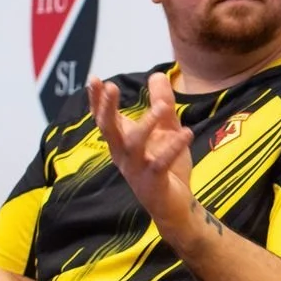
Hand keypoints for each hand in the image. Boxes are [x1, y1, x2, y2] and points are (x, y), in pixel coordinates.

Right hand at [88, 74, 196, 237]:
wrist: (176, 206)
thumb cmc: (167, 167)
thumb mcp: (166, 130)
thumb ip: (162, 104)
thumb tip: (158, 74)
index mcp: (123, 142)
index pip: (105, 118)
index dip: (97, 100)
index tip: (93, 78)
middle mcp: (124, 155)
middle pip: (109, 129)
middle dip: (107, 108)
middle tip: (110, 86)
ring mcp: (136, 169)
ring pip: (134, 144)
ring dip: (147, 124)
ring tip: (163, 106)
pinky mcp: (153, 182)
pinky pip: (161, 163)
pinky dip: (173, 147)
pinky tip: (186, 132)